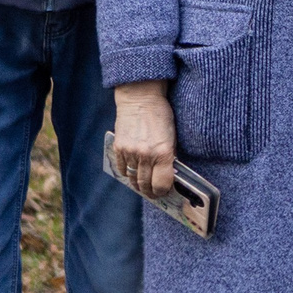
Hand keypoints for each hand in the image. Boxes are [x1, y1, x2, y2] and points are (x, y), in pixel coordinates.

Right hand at [109, 82, 175, 197]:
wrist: (140, 98)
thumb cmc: (161, 115)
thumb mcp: (172, 136)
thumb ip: (170, 156)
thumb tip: (168, 175)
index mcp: (163, 152)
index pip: (162, 184)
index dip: (163, 191)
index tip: (164, 192)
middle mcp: (146, 155)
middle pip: (146, 184)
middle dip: (150, 192)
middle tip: (153, 194)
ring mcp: (130, 152)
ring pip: (133, 178)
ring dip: (138, 185)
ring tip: (143, 187)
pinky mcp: (119, 147)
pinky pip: (122, 168)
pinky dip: (127, 173)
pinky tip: (132, 173)